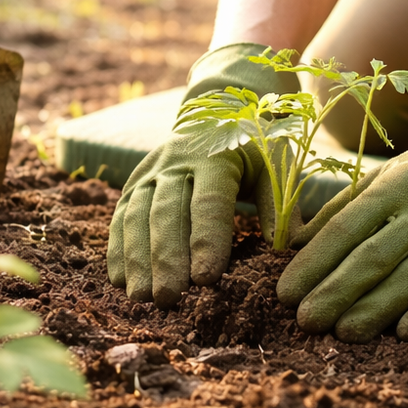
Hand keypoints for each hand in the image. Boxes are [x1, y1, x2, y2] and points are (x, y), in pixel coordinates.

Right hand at [107, 43, 298, 307]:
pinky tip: (119, 281)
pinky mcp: (133, 182)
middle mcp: (177, 161)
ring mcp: (150, 171)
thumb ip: (279, 207)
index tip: (206, 279)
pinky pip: (120, 217)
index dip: (207, 240)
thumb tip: (290, 251)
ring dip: (137, 258)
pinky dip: (117, 249)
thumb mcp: (274, 167)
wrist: (216, 110)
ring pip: (136, 215)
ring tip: (141, 298)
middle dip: (166, 257)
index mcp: (217, 155)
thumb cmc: (254, 148)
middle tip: (169, 298)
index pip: (210, 201)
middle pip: (167, 212)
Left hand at [276, 79, 407, 340]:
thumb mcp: (383, 179)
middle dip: (337, 291)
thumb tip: (292, 246)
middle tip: (306, 321)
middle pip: (374, 257)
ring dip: (375, 309)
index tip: (285, 294)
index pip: (346, 229)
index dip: (314, 263)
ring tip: (344, 334)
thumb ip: (340, 211)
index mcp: (393, 189)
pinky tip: (405, 334)